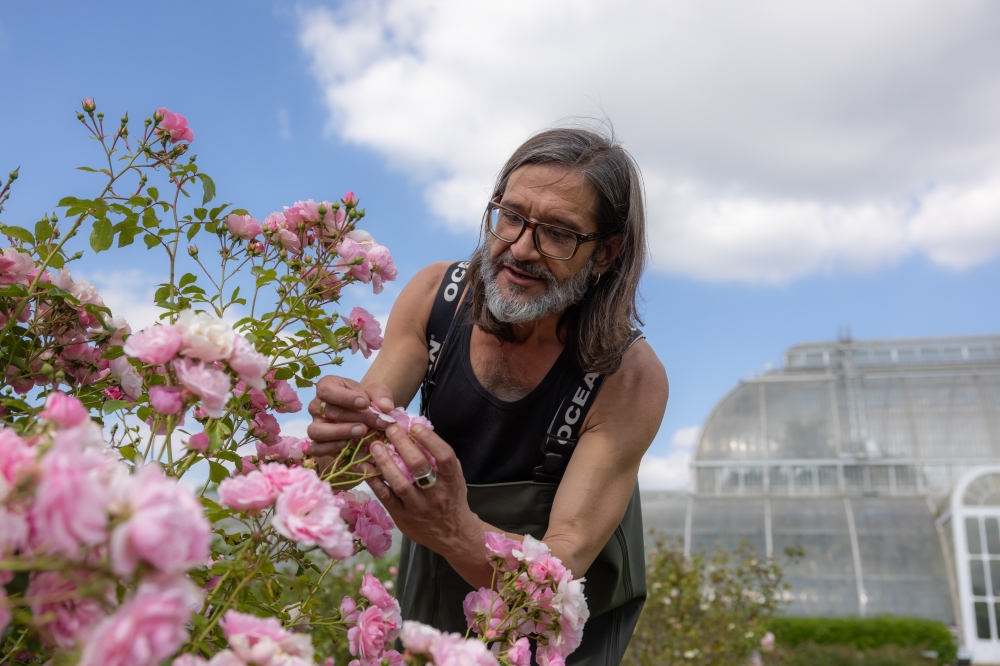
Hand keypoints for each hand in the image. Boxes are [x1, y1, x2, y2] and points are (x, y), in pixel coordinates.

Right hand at [306, 375, 393, 460]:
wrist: (363, 415)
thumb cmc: (366, 400)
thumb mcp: (376, 392)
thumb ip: (382, 396)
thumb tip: (386, 407)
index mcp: (327, 387)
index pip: (327, 390)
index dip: (345, 397)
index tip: (365, 403)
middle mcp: (317, 406)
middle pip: (329, 412)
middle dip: (355, 417)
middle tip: (375, 422)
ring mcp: (315, 425)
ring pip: (317, 431)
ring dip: (341, 433)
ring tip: (362, 432)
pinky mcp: (317, 444)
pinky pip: (316, 448)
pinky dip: (331, 448)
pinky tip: (348, 445)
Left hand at [364, 423, 481, 556]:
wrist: (453, 534)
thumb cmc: (452, 498)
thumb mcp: (454, 478)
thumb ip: (440, 459)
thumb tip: (417, 433)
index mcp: (452, 481)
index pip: (444, 456)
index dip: (430, 439)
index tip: (415, 427)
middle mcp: (437, 494)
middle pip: (418, 466)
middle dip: (402, 444)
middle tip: (389, 429)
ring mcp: (419, 508)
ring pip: (400, 483)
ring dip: (385, 462)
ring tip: (374, 446)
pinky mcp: (403, 518)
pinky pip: (386, 497)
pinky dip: (375, 481)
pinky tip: (366, 468)